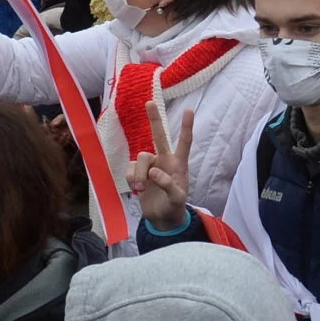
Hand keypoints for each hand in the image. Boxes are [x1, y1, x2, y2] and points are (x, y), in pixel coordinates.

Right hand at [132, 100, 191, 231]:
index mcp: (179, 164)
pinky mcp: (138, 173)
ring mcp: (150, 166)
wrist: (161, 218)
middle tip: (150, 102)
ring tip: (142, 188)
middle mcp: (164, 160)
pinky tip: (137, 189)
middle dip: (154, 119)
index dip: (186, 127)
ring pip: (141, 156)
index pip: (184, 142)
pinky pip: (130, 168)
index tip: (189, 110)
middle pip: (159, 136)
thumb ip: (168, 185)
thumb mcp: (177, 199)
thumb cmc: (174, 206)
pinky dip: (131, 178)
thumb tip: (154, 171)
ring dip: (139, 173)